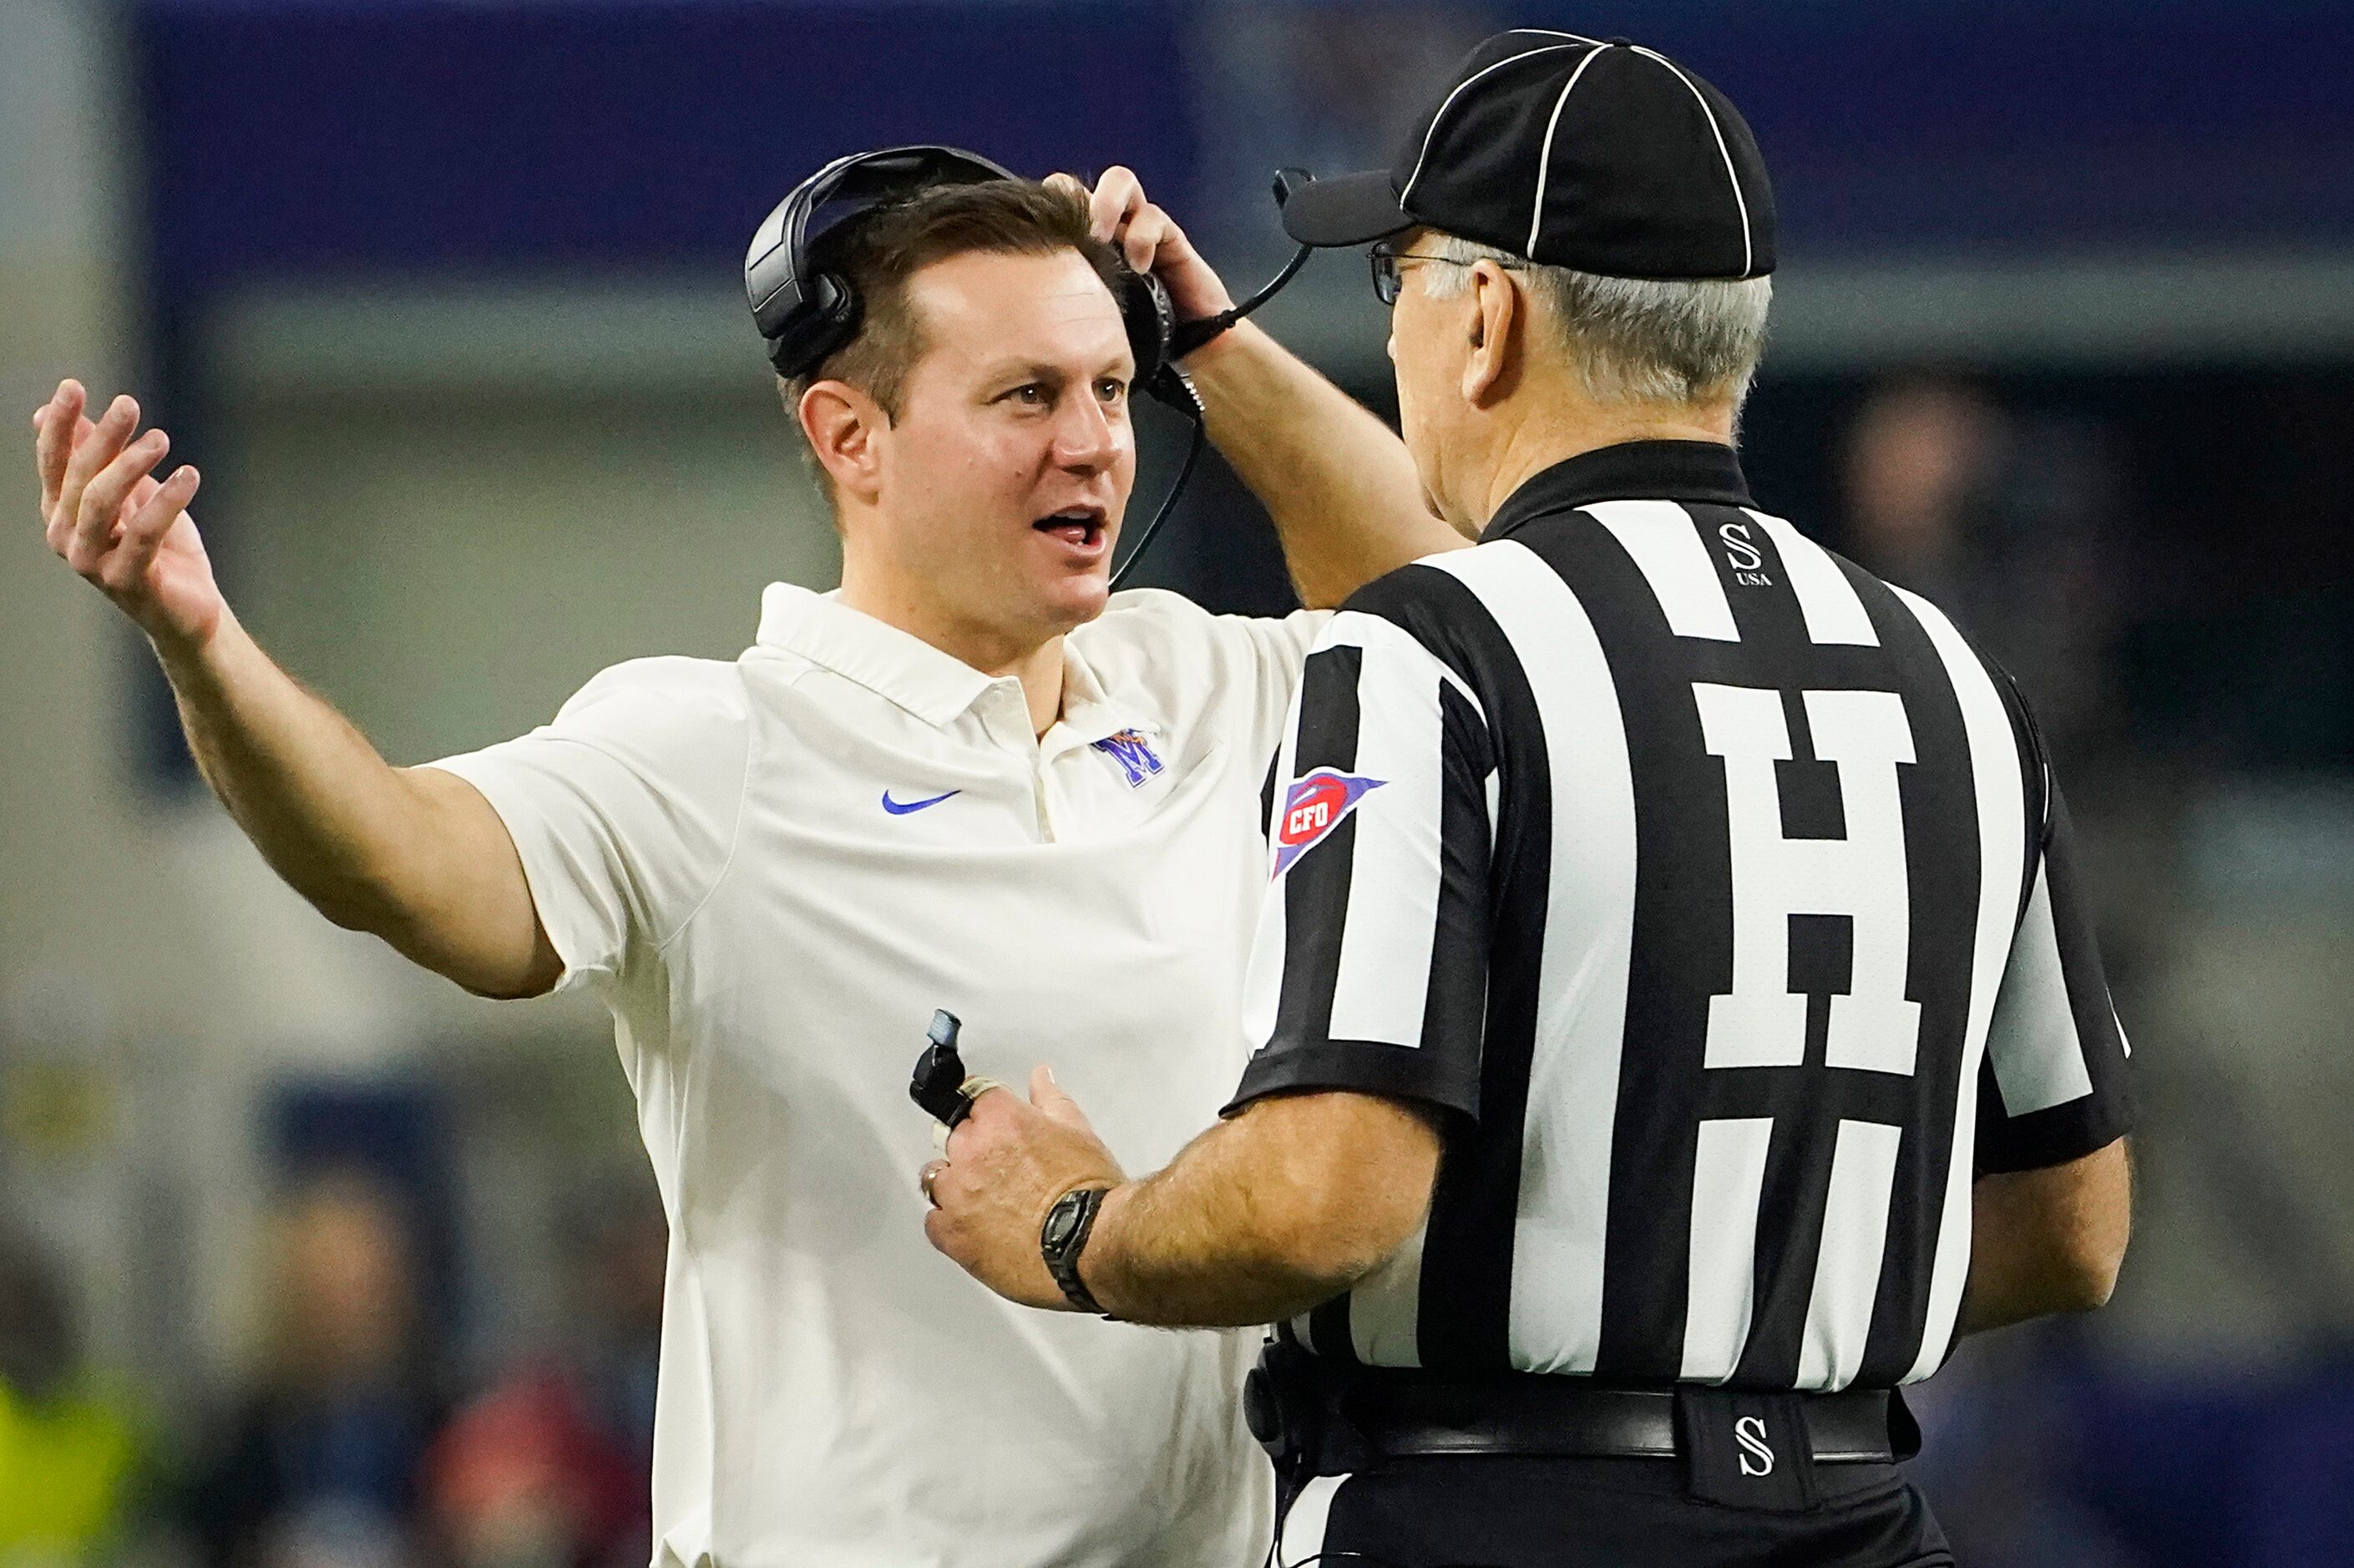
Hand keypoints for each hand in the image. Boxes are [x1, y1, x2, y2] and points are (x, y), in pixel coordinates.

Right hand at [35, 379, 223, 649]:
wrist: (189, 608)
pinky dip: (167, 500)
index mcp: (61, 512)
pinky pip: (144, 532)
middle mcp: (66, 537)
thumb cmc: (159, 547)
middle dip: (102, 436)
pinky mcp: (126, 580)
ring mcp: (91, 562)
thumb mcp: (129, 493)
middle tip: (128, 404)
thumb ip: (96, 457)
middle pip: (79, 476)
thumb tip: (52, 410)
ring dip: (131, 464)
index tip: (72, 386)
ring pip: (102, 501)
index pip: (53, 461)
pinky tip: (190, 475)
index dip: (61, 424)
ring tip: (161, 438)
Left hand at [922, 1065, 1125, 1311]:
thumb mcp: (1079, 1133)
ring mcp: (957, 1193)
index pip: (974, 1096)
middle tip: (1002, 1168)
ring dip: (954, 1183)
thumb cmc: (1089, 1196)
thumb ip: (1051, 1100)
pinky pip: (932, 1221)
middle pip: (954, 1136)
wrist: (1090, 1247)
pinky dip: (948, 1222)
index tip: (988, 1119)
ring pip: (935, 1176)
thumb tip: (1041, 1078)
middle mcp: (973, 1152)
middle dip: (973, 1148)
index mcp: (1002, 1121)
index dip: (986, 1111)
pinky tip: (975, 1227)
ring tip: (987, 1200)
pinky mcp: (951, 1234)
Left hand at [1049, 166, 1236, 333]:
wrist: (1190, 347)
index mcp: (1079, 246)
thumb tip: (1028, 298)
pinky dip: (1142, 236)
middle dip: (1069, 196)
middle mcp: (1107, 230)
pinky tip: (1139, 266)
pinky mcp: (1169, 236)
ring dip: (1106, 204)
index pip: (1050, 205)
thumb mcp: (1088, 320)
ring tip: (1102, 238)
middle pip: (1077, 183)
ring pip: (1118, 181)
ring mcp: (1138, 228)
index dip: (1041, 207)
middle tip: (1070, 233)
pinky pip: (1152, 216)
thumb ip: (1063, 302)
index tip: (1038, 236)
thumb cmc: (1138, 335)